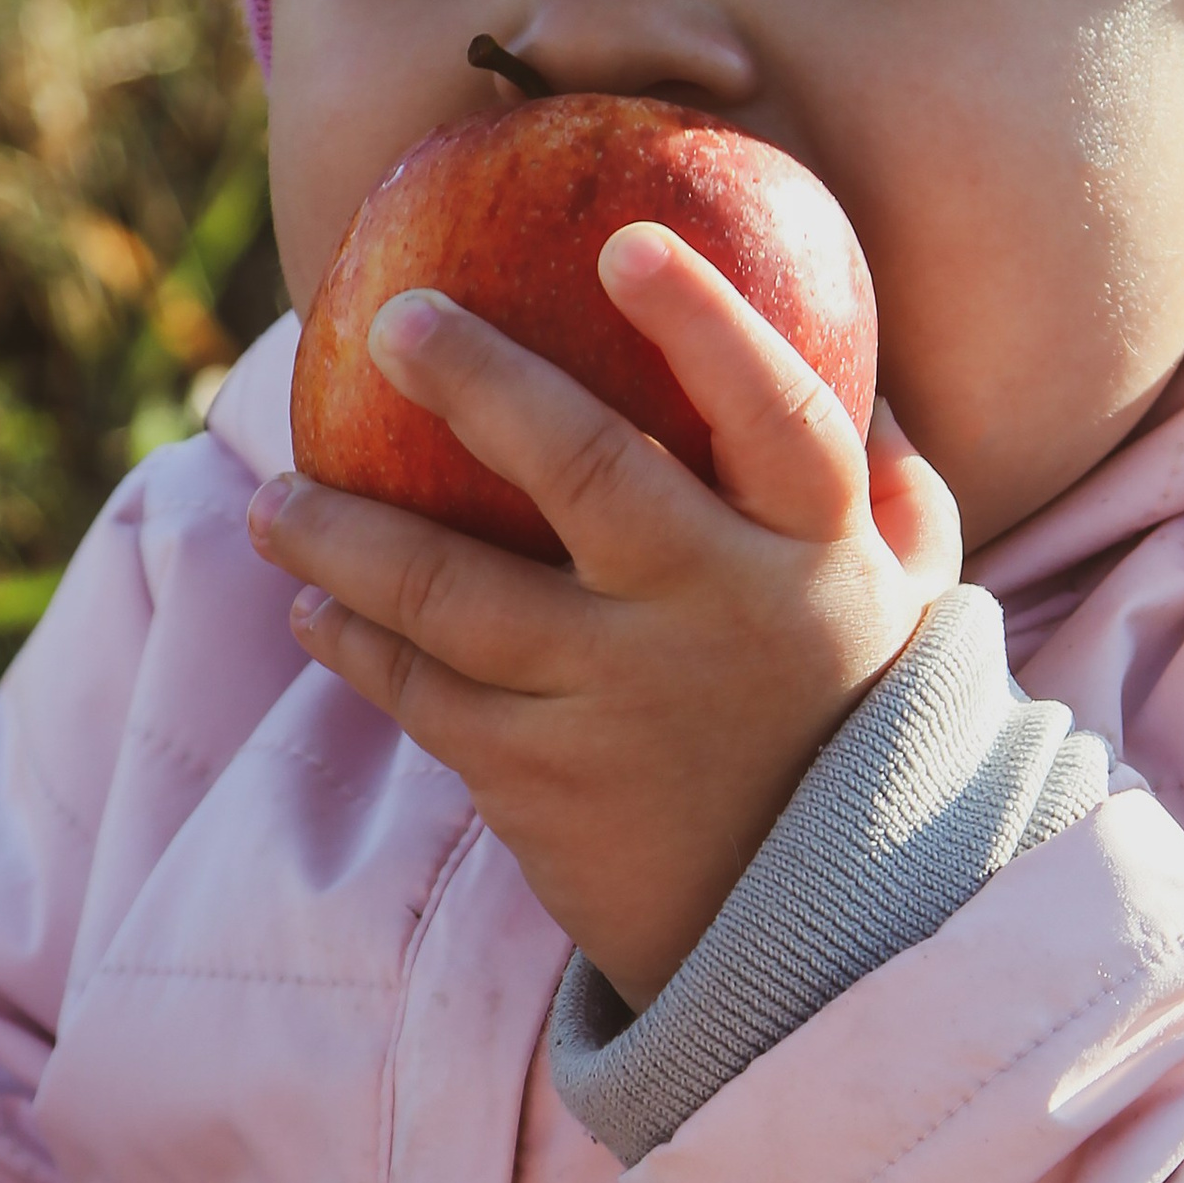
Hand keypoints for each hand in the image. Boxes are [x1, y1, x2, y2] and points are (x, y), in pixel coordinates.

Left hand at [247, 227, 962, 1009]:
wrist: (813, 939)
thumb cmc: (851, 722)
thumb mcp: (909, 603)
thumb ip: (887, 487)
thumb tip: (863, 365)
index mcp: (815, 555)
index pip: (776, 415)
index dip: (706, 324)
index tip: (626, 243)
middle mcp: (720, 616)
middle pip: (590, 474)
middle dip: (482, 384)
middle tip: (395, 323)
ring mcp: (621, 702)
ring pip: (456, 595)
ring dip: (347, 536)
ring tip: (274, 498)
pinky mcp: (541, 783)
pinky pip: (424, 694)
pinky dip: (355, 645)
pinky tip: (311, 606)